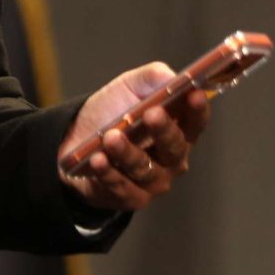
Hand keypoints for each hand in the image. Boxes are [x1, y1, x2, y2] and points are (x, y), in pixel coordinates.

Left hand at [56, 62, 211, 212]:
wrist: (76, 140)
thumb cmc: (113, 112)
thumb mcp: (130, 87)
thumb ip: (152, 78)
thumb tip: (170, 78)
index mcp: (179, 130)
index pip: (196, 122)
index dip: (198, 110)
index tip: (194, 94)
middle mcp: (172, 159)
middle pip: (174, 147)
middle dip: (164, 130)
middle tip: (151, 113)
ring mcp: (153, 181)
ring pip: (144, 168)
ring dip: (127, 152)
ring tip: (110, 137)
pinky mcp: (130, 197)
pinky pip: (121, 187)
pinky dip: (108, 173)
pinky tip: (97, 160)